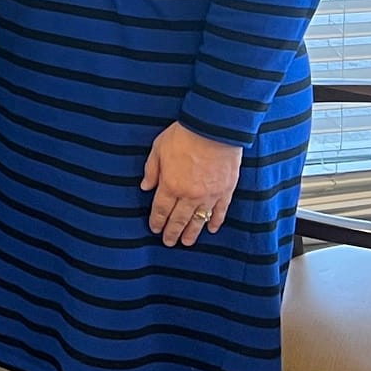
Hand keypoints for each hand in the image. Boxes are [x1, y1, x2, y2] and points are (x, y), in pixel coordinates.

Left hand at [141, 122, 242, 245]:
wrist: (214, 128)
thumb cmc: (184, 135)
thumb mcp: (159, 148)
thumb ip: (152, 170)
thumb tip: (145, 187)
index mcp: (170, 185)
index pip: (160, 210)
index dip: (157, 221)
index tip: (155, 229)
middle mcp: (189, 195)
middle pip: (178, 220)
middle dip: (172, 232)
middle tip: (169, 242)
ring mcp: (209, 195)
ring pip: (198, 220)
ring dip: (192, 233)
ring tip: (187, 242)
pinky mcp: (225, 191)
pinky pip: (220, 212)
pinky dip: (215, 221)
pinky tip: (212, 229)